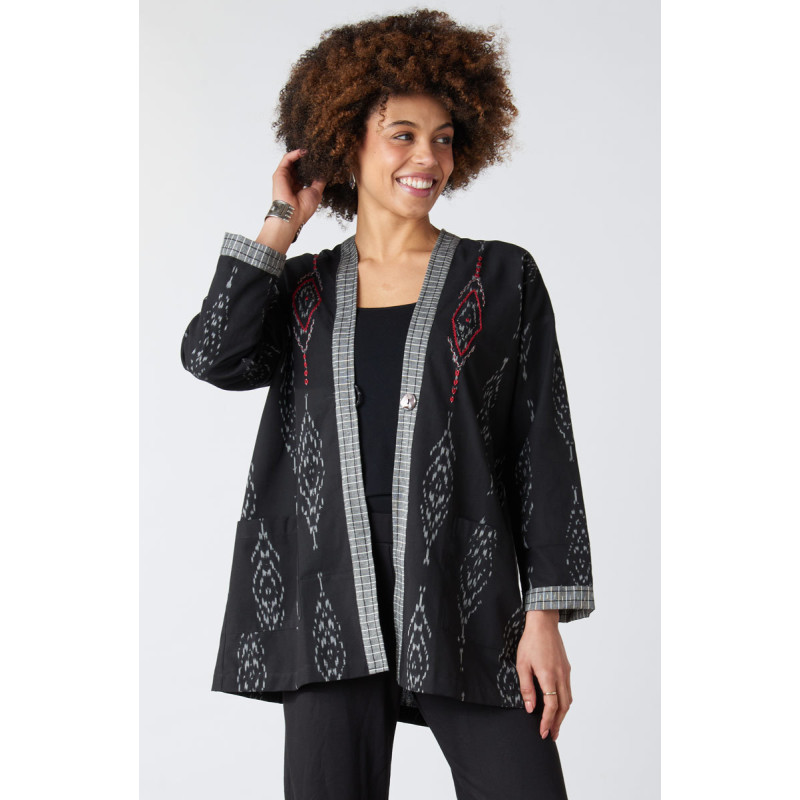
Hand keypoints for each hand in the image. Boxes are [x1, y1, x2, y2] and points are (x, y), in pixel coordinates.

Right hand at [272, 148, 326, 227]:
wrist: (292, 214)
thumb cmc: (304, 207)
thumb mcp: (317, 192)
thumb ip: (319, 181)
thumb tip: (324, 172)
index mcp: (299, 187)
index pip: (304, 172)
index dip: (310, 165)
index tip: (319, 159)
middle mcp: (291, 181)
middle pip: (297, 165)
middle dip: (306, 158)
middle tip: (315, 151)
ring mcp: (284, 177)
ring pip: (292, 160)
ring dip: (300, 154)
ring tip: (311, 149)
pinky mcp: (279, 173)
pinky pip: (286, 159)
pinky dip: (294, 153)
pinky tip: (304, 151)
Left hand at [516, 610, 572, 740]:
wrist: (544, 623)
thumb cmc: (530, 642)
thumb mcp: (522, 664)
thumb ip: (526, 687)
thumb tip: (530, 708)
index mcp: (549, 676)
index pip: (552, 706)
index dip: (548, 721)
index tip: (543, 733)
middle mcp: (561, 676)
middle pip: (563, 707)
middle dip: (558, 723)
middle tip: (552, 736)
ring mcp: (566, 672)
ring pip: (568, 699)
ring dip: (563, 715)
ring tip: (555, 725)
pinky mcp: (567, 668)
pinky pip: (568, 690)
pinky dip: (564, 703)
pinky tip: (558, 706)